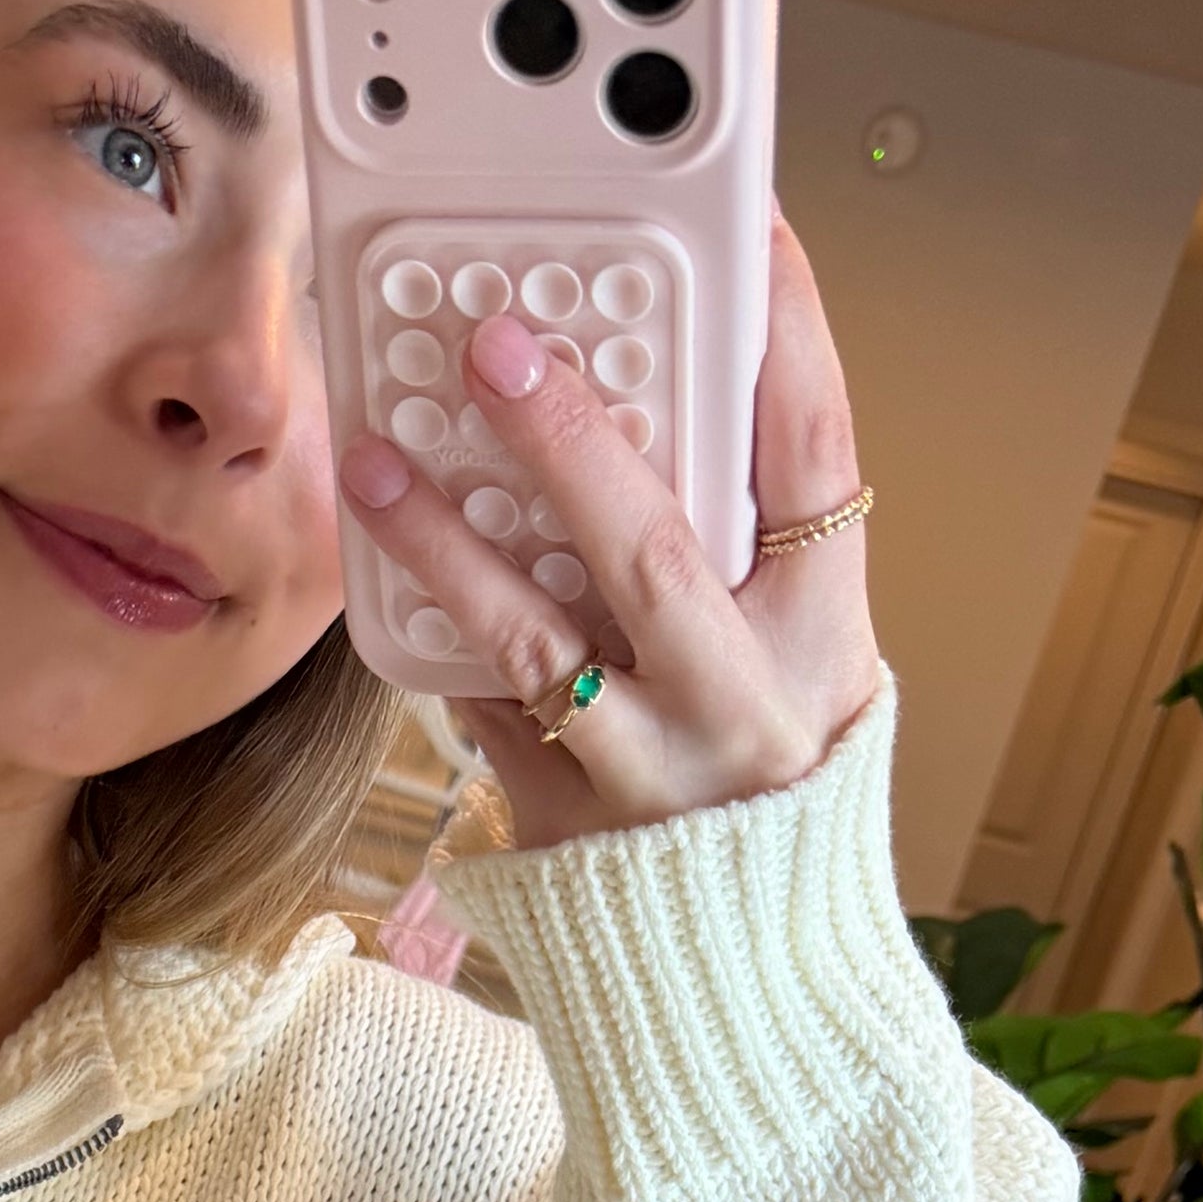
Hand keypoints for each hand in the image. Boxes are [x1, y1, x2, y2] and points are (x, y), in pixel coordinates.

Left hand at [334, 211, 880, 853]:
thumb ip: (754, 544)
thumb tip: (675, 385)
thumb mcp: (804, 658)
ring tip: (378, 462)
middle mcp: (742, 703)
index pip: (814, 452)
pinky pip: (485, 711)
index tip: (737, 226)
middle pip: (657, 545)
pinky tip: (381, 564)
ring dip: (449, 542)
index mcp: (824, 636)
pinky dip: (437, 637)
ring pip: (538, 639)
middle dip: (569, 437)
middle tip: (494, 344)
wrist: (746, 976)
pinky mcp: (564, 825)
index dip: (783, 328)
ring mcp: (647, 773)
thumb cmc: (770, 785)